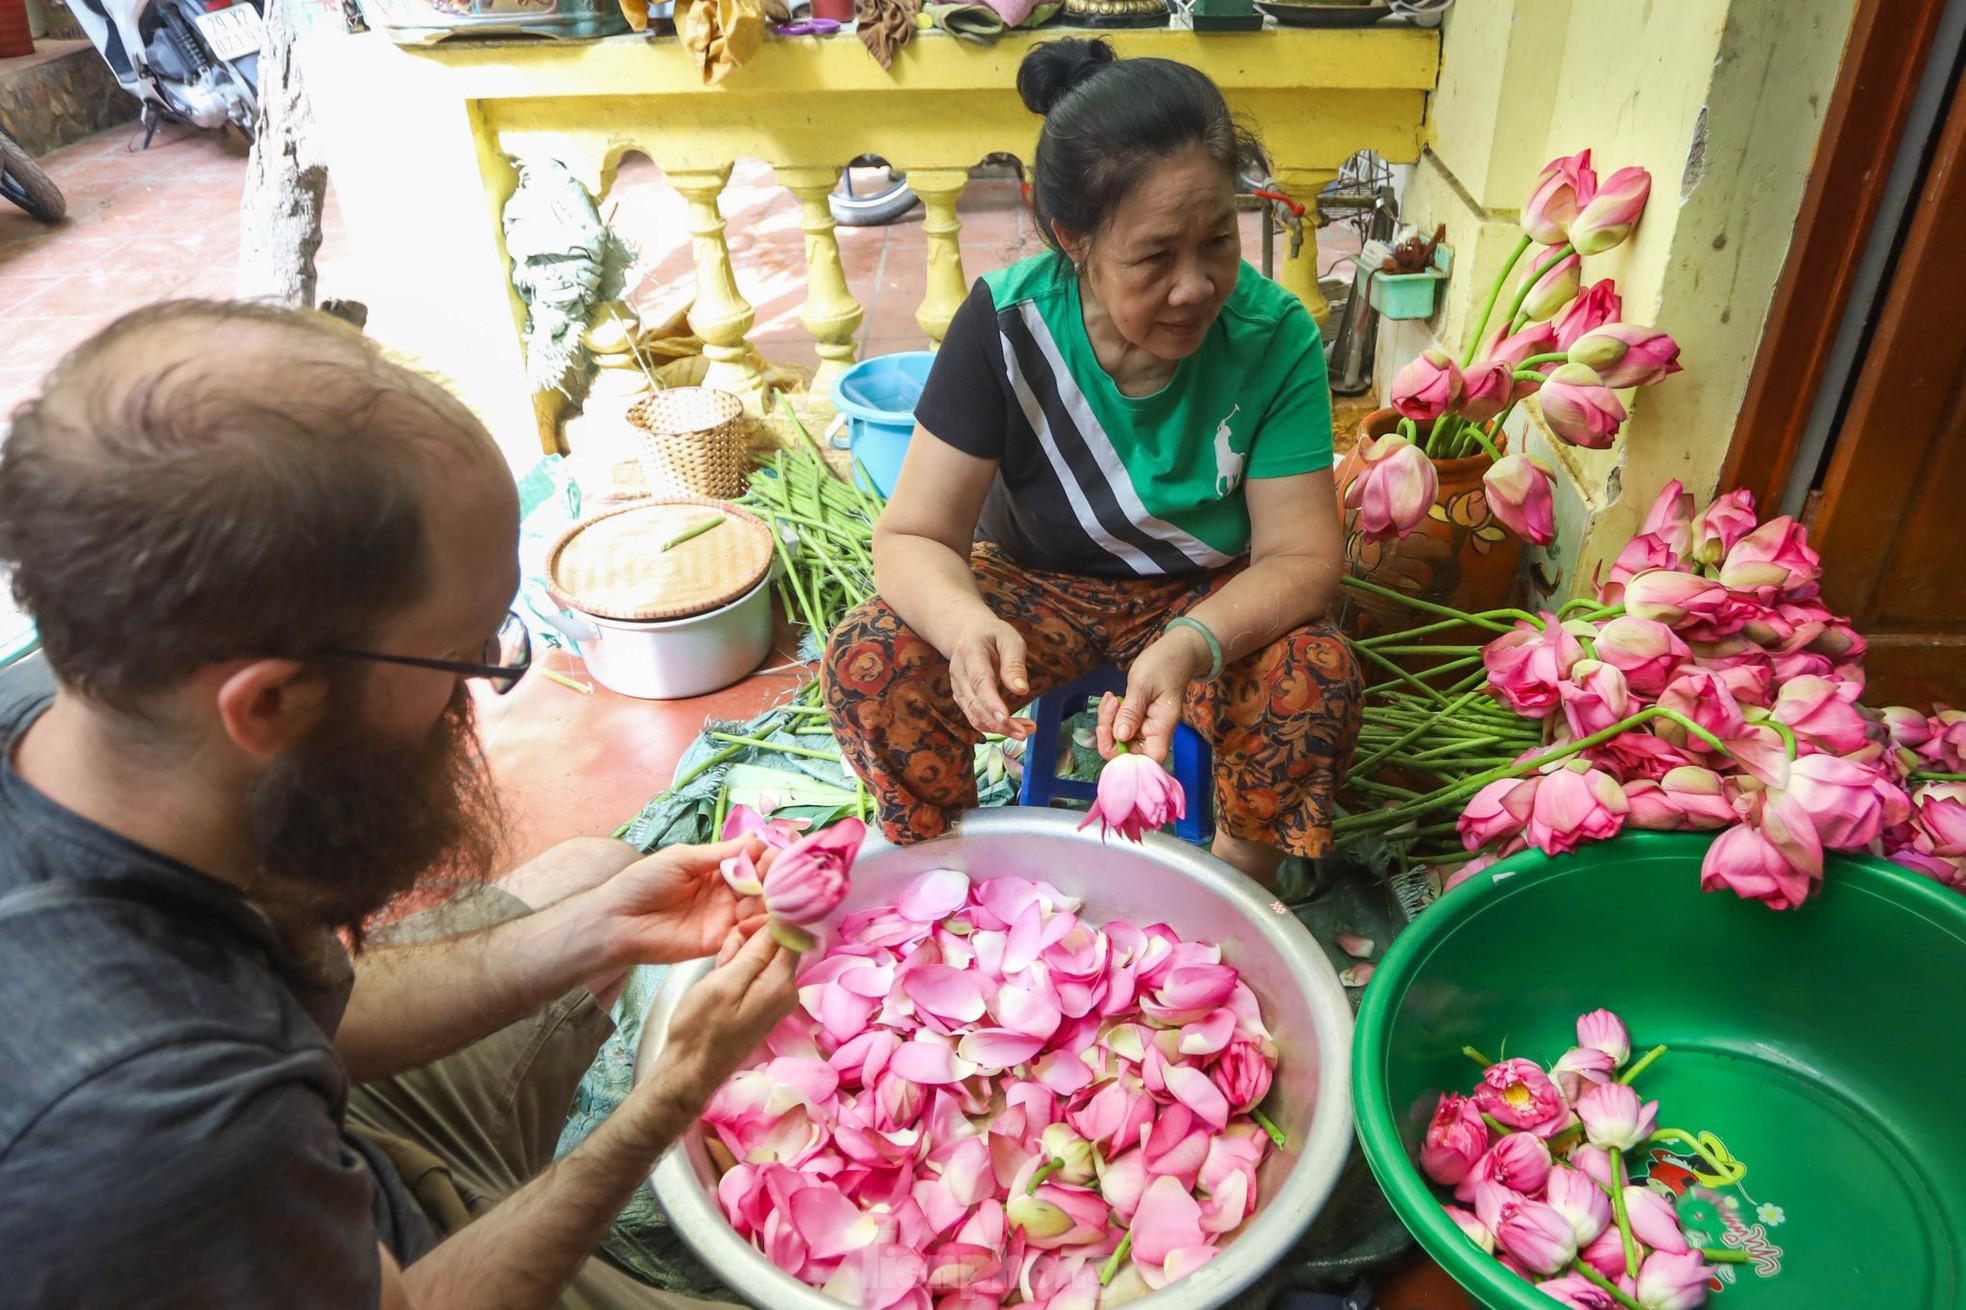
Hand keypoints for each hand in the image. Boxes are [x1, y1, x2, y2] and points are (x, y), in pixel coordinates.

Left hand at [582, 837, 766, 967]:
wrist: (618, 921)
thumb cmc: (644, 882)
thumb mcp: (682, 858)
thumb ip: (720, 854)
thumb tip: (756, 839)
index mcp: (716, 869)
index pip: (751, 862)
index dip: (766, 858)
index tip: (776, 854)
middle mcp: (726, 893)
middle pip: (761, 885)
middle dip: (773, 878)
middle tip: (778, 875)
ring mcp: (725, 918)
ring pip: (759, 908)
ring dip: (770, 900)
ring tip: (771, 894)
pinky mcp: (721, 941)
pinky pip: (748, 934)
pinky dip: (761, 925)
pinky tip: (765, 916)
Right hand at [659, 922, 799, 1102]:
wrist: (692, 1069)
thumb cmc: (701, 1027)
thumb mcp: (723, 983)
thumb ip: (755, 953)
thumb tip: (783, 923)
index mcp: (782, 983)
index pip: (792, 934)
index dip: (767, 922)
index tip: (741, 928)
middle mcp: (789, 991)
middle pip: (778, 944)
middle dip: (750, 941)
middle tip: (724, 956)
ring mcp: (779, 999)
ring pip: (765, 958)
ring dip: (740, 957)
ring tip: (719, 972)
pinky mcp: (766, 1004)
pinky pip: (758, 973)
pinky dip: (739, 971)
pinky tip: (722, 982)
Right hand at [948, 616, 1035, 738]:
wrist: (968, 633)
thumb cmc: (993, 635)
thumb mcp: (1010, 639)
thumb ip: (1014, 664)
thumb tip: (1021, 690)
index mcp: (971, 652)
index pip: (979, 681)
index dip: (991, 702)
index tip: (1005, 718)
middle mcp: (959, 672)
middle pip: (975, 704)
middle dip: (998, 723)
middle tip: (1024, 733)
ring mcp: (957, 687)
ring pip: (974, 716)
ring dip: (998, 728)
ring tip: (1025, 731)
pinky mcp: (962, 698)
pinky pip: (975, 717)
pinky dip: (993, 726)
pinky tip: (1014, 727)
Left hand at [1097, 629, 1210, 763]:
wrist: (1175, 651)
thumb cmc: (1165, 665)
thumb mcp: (1144, 684)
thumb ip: (1132, 711)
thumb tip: (1120, 736)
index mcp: (1162, 728)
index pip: (1148, 760)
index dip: (1127, 760)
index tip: (1112, 737)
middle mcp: (1152, 733)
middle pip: (1126, 752)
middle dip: (1109, 734)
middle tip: (1109, 706)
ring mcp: (1142, 726)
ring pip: (1117, 738)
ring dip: (1107, 720)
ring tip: (1110, 697)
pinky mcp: (1135, 718)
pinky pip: (1117, 725)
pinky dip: (1110, 714)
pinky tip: (1110, 697)